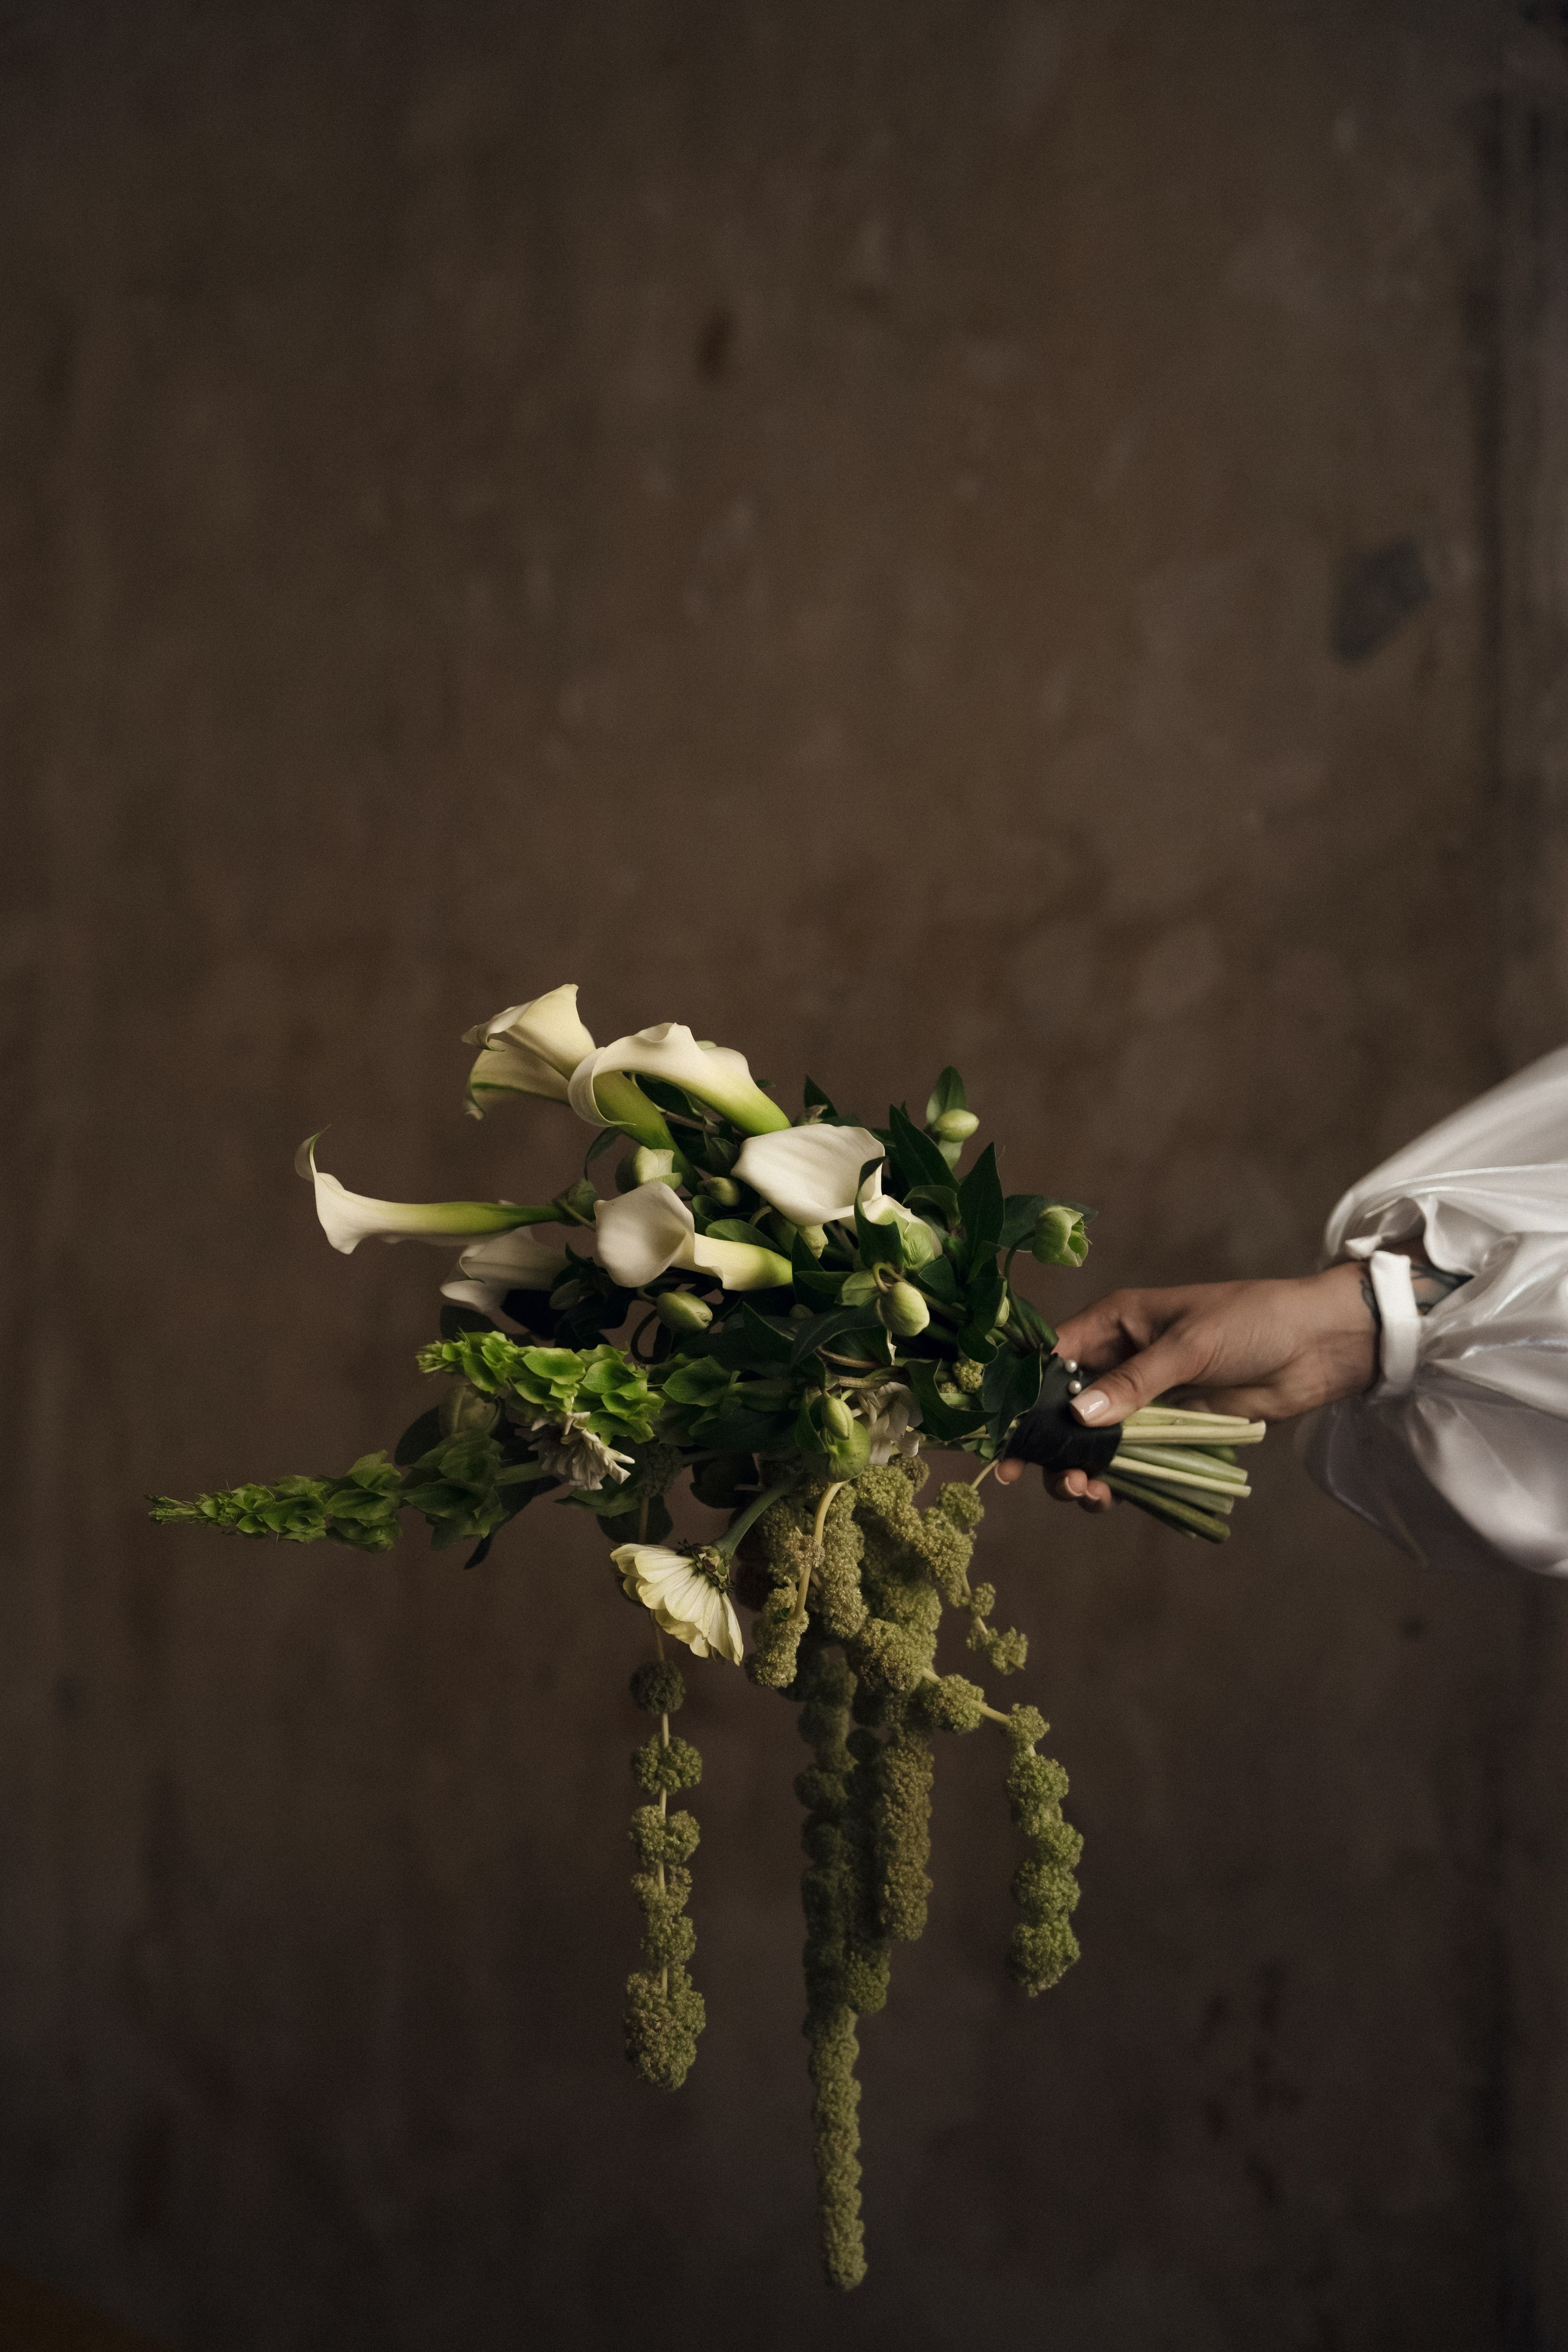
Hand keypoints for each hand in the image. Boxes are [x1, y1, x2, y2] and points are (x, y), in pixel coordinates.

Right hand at [995, 1261, 1377, 1509]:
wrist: (1319, 1346)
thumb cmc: (1254, 1323)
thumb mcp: (1191, 1345)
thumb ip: (1135, 1383)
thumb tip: (1081, 1418)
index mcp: (1115, 1322)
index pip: (1050, 1357)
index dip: (1022, 1397)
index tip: (1004, 1438)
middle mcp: (1120, 1359)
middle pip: (1063, 1409)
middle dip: (1050, 1447)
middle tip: (1048, 1481)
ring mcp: (1144, 1399)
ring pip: (1092, 1442)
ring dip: (1080, 1470)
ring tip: (1086, 1496)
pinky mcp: (1170, 1430)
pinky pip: (1129, 1461)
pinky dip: (1114, 1481)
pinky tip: (1108, 1499)